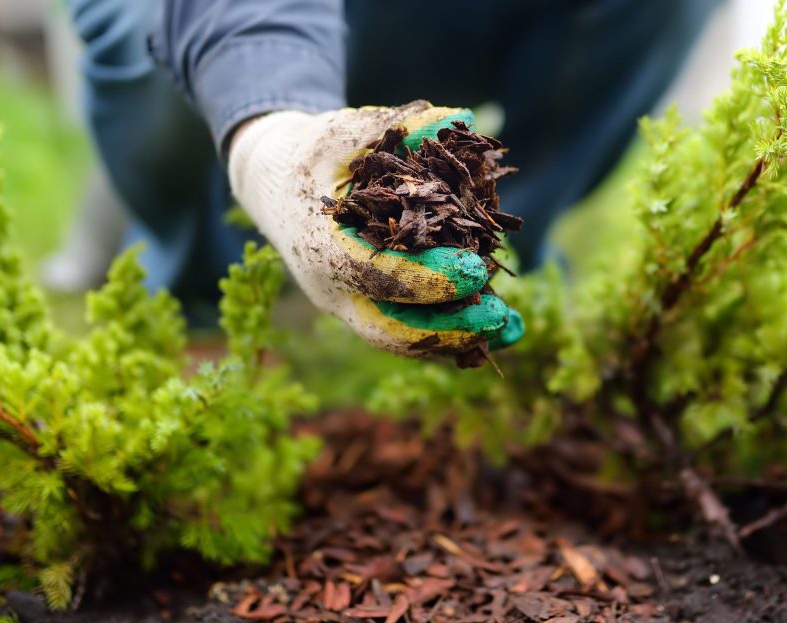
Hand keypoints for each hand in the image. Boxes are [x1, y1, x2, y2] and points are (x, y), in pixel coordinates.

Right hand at [228, 101, 523, 357]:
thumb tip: (459, 119)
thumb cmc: (313, 153)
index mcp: (319, 245)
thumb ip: (398, 125)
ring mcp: (348, 305)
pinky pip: (410, 332)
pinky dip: (453, 335)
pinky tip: (499, 330)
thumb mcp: (345, 131)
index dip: (427, 278)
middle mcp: (331, 288)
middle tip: (499, 317)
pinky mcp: (367, 309)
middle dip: (447, 329)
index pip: (374, 274)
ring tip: (512, 330)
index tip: (476, 270)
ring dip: (459, 340)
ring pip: (403, 339)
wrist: (274, 185)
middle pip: (389, 329)